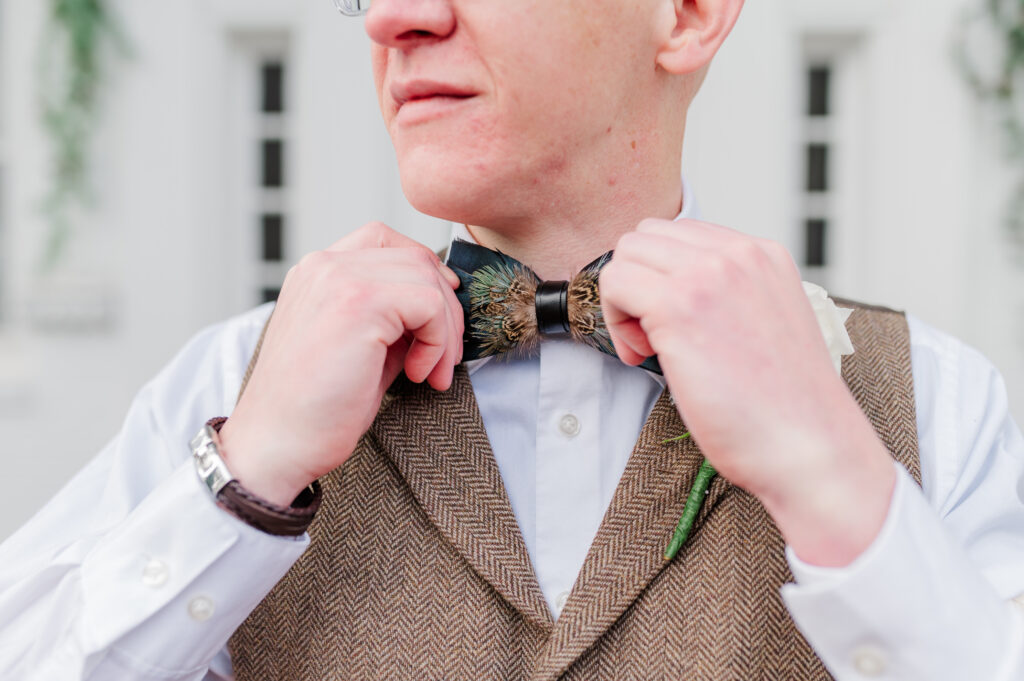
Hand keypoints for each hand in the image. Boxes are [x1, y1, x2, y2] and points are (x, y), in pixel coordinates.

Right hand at [218, 223, 463, 506]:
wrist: (276, 445)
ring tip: (430, 373)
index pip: (385, 240)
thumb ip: (391, 318)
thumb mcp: (358, 347)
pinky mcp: (358, 303)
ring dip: (445, 330)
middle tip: (444, 360)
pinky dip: (437, 341)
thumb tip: (441, 308)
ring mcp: (339, 278)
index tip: (438, 317)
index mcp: (318, 273)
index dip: (423, 273)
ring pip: (428, 278)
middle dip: (445, 309)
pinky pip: (430, 303)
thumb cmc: (315, 408)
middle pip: (415, 257)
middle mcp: (324, 265)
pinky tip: (417, 374)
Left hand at [599, 218, 896, 565]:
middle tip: (652, 335)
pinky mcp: (679, 305)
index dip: (663, 277)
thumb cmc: (786, 406)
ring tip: (648, 346)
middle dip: (638, 283)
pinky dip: (615, 320)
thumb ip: (730, 295)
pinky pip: (615, 282)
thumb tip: (676, 293)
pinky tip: (643, 356)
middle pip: (648, 236)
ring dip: (623, 299)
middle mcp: (738, 254)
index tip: (673, 323)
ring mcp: (709, 274)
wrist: (809, 446)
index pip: (683, 233)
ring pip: (626, 253)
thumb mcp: (767, 323)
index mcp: (763, 255)